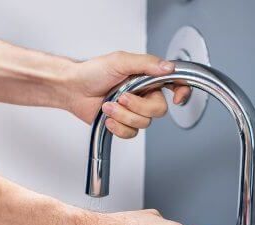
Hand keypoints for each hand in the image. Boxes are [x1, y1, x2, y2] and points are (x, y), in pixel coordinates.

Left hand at [64, 52, 191, 138]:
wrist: (73, 89)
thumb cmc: (92, 72)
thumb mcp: (120, 61)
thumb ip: (146, 63)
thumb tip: (168, 67)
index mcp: (147, 77)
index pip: (174, 83)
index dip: (182, 91)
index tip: (177, 98)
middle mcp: (143, 94)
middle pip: (159, 110)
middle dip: (138, 107)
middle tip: (122, 97)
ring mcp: (133, 110)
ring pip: (144, 123)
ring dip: (123, 115)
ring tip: (108, 105)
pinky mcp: (122, 123)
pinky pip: (131, 133)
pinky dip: (118, 127)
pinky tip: (108, 118)